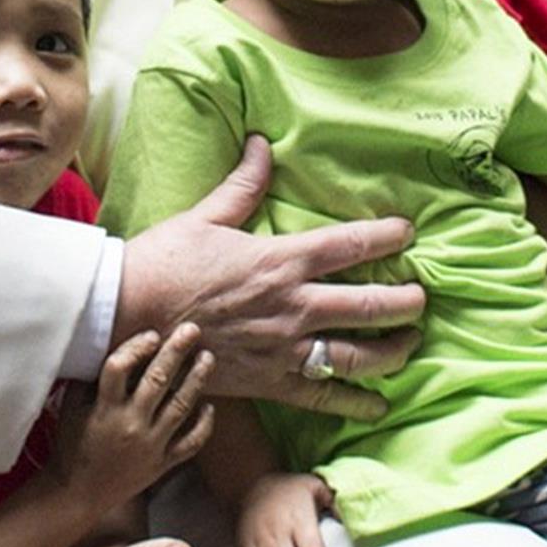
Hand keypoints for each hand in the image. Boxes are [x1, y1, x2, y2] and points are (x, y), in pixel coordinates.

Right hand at [50, 324, 217, 511]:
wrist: (78, 493)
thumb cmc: (72, 445)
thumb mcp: (71, 409)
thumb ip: (89, 379)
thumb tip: (113, 346)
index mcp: (104, 409)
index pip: (119, 368)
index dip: (136, 347)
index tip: (152, 335)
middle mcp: (130, 424)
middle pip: (158, 380)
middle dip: (177, 351)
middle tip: (192, 330)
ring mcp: (150, 445)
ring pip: (181, 406)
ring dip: (197, 379)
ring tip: (208, 357)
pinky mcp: (162, 463)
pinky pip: (191, 442)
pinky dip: (204, 424)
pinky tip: (209, 406)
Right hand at [117, 137, 424, 415]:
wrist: (123, 319)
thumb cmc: (162, 264)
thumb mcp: (204, 216)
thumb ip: (243, 184)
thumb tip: (263, 143)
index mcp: (282, 260)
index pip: (352, 244)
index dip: (388, 237)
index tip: (409, 232)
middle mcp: (293, 306)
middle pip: (371, 306)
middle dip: (406, 303)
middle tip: (422, 298)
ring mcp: (284, 349)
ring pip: (357, 356)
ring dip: (393, 351)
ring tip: (410, 343)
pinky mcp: (269, 382)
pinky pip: (322, 397)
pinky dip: (354, 401)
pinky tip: (378, 403)